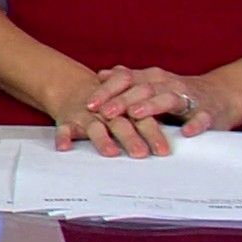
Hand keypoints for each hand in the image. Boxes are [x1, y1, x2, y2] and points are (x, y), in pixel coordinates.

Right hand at [48, 69, 168, 158]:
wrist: (72, 86)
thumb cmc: (109, 104)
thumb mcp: (128, 108)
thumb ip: (145, 123)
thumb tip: (178, 138)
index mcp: (126, 105)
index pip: (142, 118)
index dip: (153, 133)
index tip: (163, 152)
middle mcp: (107, 110)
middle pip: (121, 122)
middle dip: (130, 138)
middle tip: (141, 154)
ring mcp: (86, 114)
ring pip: (95, 126)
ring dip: (102, 139)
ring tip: (110, 153)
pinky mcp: (68, 119)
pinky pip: (64, 128)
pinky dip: (63, 137)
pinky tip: (64, 148)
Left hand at [87, 65, 226, 140]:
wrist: (222, 95)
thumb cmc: (180, 93)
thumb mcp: (153, 84)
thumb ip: (129, 81)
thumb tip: (101, 75)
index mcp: (154, 78)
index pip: (126, 80)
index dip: (107, 91)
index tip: (89, 104)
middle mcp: (169, 84)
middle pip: (143, 88)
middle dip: (122, 100)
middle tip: (105, 113)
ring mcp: (189, 97)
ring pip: (168, 98)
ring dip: (151, 106)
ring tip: (136, 114)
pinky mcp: (209, 112)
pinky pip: (202, 118)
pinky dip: (195, 124)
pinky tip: (186, 133)